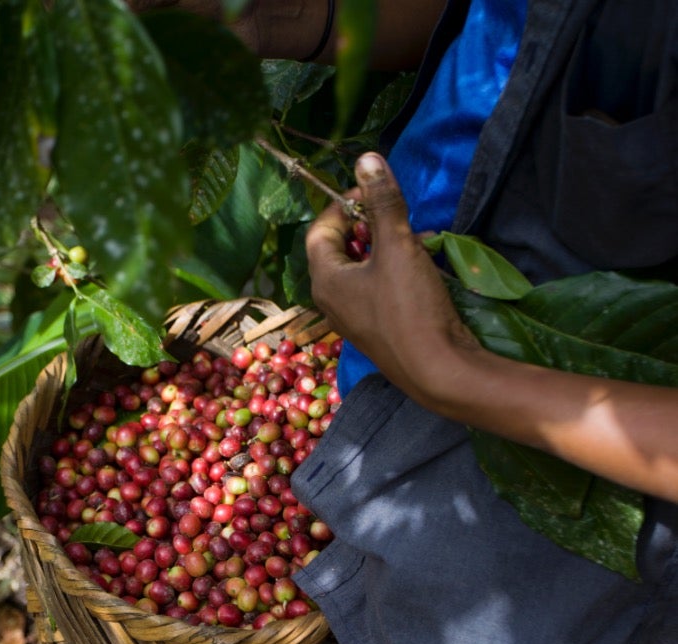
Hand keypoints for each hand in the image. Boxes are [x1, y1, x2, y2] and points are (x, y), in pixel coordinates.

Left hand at [306, 155, 677, 502]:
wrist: (438, 371)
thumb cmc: (410, 308)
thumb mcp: (397, 247)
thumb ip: (382, 202)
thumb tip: (366, 158)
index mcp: (325, 280)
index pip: (319, 231)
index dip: (342, 205)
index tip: (371, 192)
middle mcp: (331, 300)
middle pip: (340, 249)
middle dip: (369, 226)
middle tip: (396, 217)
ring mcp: (353, 318)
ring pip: (363, 269)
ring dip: (387, 248)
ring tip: (416, 239)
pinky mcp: (377, 328)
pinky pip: (378, 289)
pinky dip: (396, 271)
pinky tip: (424, 266)